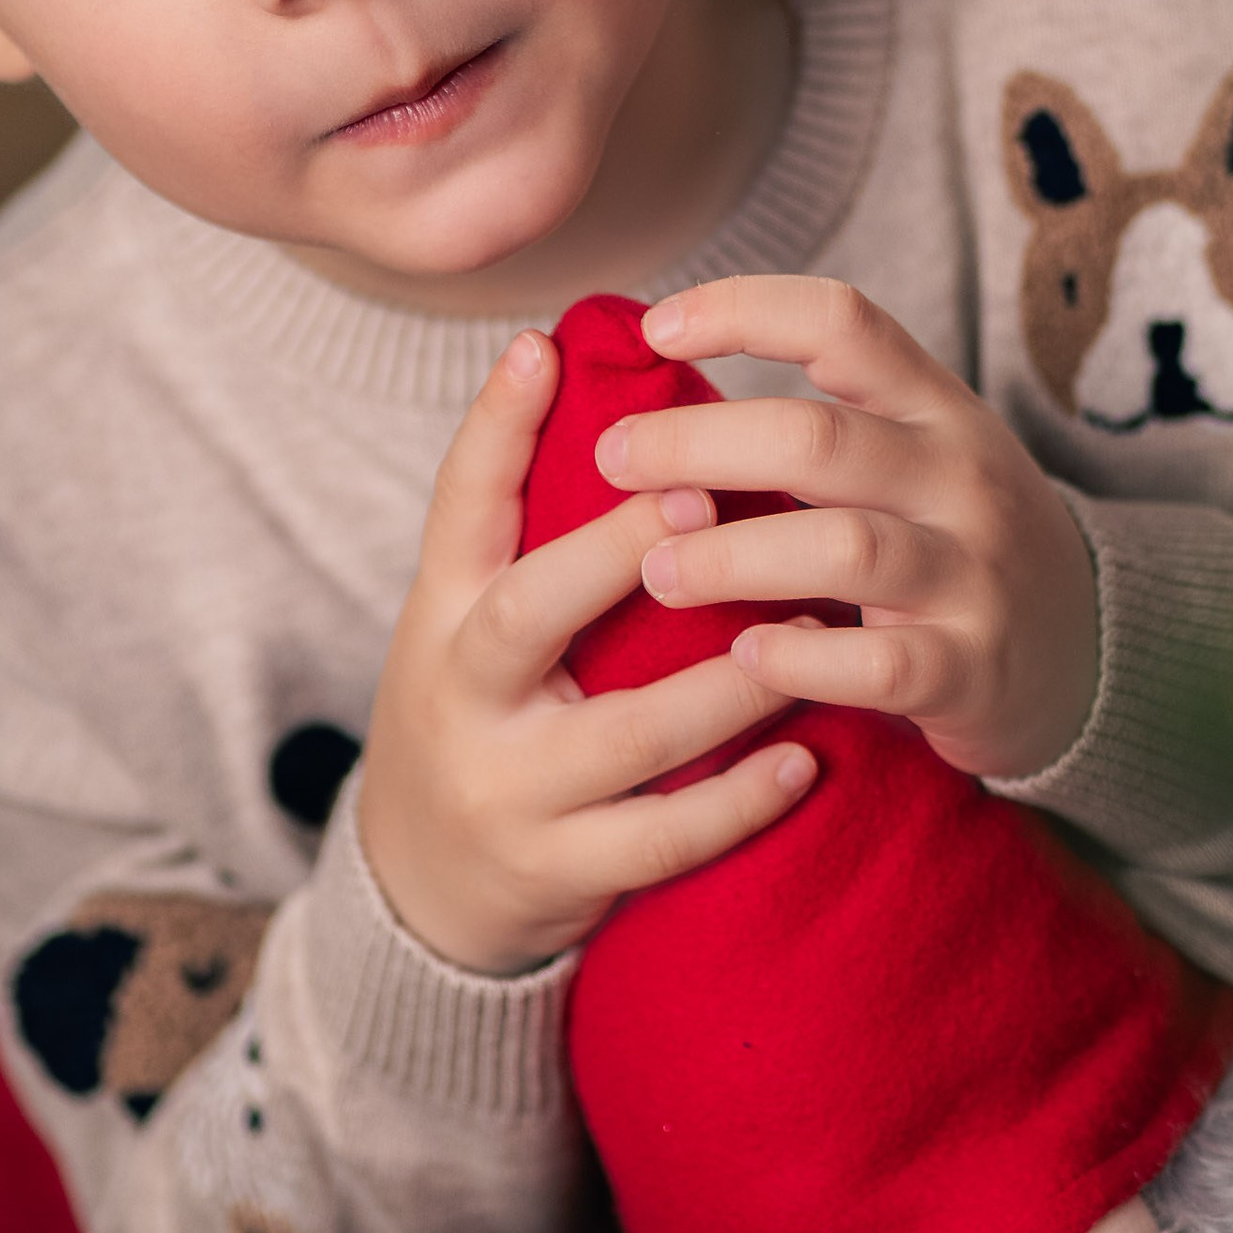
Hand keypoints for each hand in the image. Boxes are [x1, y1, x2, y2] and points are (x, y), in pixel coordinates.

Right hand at [356, 328, 818, 978]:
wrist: (419, 884)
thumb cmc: (478, 709)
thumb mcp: (469, 612)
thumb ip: (524, 519)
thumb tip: (581, 359)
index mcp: (444, 611)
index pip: (459, 504)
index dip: (495, 426)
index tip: (544, 348)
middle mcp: (461, 694)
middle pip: (529, 612)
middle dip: (616, 553)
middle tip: (711, 495)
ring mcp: (509, 789)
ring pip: (627, 732)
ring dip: (728, 680)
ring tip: (813, 624)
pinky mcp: (559, 870)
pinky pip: (663, 837)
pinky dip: (739, 798)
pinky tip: (805, 756)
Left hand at [595, 277, 1098, 783]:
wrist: (1090, 654)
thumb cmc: (956, 544)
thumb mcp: (915, 458)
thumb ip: (822, 426)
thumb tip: (658, 389)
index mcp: (936, 408)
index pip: (844, 322)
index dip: (745, 309)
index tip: (657, 327)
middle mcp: (960, 477)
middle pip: (818, 436)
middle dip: (698, 443)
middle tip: (612, 460)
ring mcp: (974, 574)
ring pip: (845, 546)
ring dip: (733, 554)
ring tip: (659, 568)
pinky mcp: (973, 669)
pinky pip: (883, 663)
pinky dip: (805, 659)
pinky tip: (746, 656)